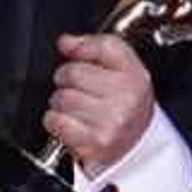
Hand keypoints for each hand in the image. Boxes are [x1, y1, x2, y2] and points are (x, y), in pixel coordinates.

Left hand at [44, 32, 156, 169]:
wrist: (136, 150)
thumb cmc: (123, 110)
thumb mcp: (122, 75)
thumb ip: (95, 50)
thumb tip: (66, 41)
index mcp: (136, 76)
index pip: (103, 46)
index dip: (82, 48)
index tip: (77, 56)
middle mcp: (128, 97)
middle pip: (73, 73)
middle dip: (67, 82)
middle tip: (80, 92)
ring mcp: (112, 120)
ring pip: (61, 97)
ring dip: (61, 105)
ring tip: (78, 111)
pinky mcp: (95, 141)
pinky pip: (55, 120)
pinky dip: (56, 123)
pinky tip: (71, 125)